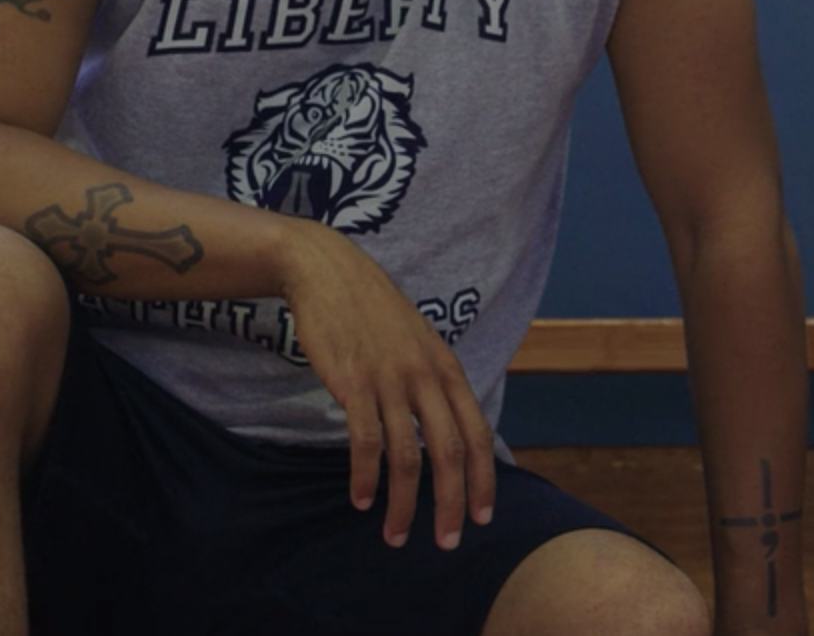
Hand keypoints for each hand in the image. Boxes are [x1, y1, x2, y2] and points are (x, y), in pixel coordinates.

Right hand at [277, 223, 495, 550]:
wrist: (331, 272)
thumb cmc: (374, 313)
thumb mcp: (419, 344)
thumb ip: (434, 383)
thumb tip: (449, 428)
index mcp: (447, 369)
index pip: (476, 433)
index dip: (482, 479)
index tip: (482, 518)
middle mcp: (426, 376)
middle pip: (449, 452)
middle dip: (451, 503)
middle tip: (447, 542)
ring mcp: (391, 379)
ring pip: (406, 456)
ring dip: (402, 503)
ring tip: (395, 536)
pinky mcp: (354, 383)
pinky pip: (366, 441)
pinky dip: (365, 477)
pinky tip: (361, 501)